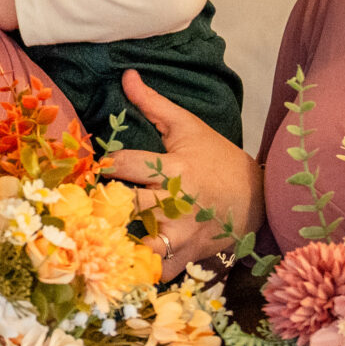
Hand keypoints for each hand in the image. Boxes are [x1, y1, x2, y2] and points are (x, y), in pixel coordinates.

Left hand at [103, 71, 258, 273]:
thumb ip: (153, 104)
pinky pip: (157, 270)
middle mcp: (177, 203)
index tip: (89, 167)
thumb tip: (126, 75)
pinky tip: (128, 258)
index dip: (101, 165)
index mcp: (174, 167)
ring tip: (101, 236)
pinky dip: (142, 268)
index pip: (124, 165)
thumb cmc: (216, 159)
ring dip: (119, 242)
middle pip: (125, 208)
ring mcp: (182, 233)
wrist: (257, 197)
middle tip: (87, 206)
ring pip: (139, 245)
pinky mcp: (187, 255)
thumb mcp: (188, 127)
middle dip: (102, 207)